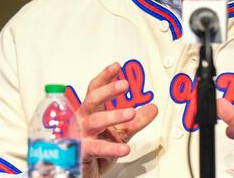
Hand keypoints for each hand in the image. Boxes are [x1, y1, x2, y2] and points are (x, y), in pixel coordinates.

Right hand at [77, 62, 157, 177]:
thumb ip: (136, 121)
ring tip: (130, 113)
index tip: (117, 66)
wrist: (84, 173)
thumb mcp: (120, 133)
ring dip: (113, 115)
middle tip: (124, 84)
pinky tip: (124, 148)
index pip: (95, 90)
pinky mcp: (82, 153)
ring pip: (95, 122)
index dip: (105, 77)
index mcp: (90, 112)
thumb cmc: (96, 149)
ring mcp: (81, 136)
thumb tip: (152, 108)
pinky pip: (97, 148)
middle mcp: (83, 121)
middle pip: (92, 100)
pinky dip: (111, 148)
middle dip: (108, 91)